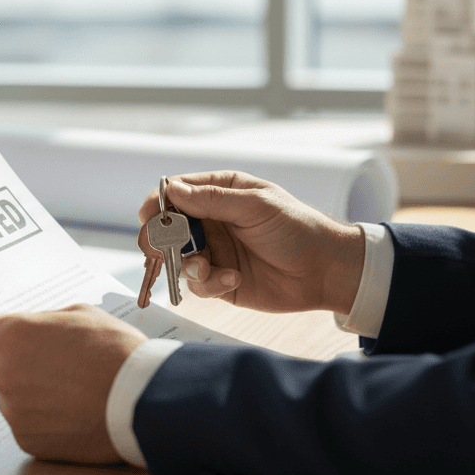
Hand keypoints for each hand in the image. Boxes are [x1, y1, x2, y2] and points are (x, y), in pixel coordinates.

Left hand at [0, 304, 146, 462]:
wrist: (140, 400)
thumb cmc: (115, 351)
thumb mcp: (81, 314)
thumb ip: (45, 323)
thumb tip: (35, 331)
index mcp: (13, 335)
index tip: (1, 342)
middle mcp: (4, 373)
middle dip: (14, 365)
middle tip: (51, 366)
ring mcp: (13, 410)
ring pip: (11, 399)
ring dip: (30, 395)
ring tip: (71, 393)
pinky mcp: (27, 440)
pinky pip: (26, 426)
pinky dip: (44, 422)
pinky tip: (73, 414)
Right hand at [138, 171, 363, 314]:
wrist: (325, 271)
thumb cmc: (297, 228)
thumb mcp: (256, 206)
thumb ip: (212, 200)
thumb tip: (172, 190)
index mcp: (220, 192)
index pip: (177, 192)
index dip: (159, 204)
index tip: (150, 216)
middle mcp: (212, 221)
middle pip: (168, 228)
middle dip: (162, 240)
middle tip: (162, 250)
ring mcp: (214, 251)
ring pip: (178, 258)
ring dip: (188, 264)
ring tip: (206, 268)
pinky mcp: (219, 280)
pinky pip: (197, 284)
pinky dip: (209, 283)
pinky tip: (233, 278)